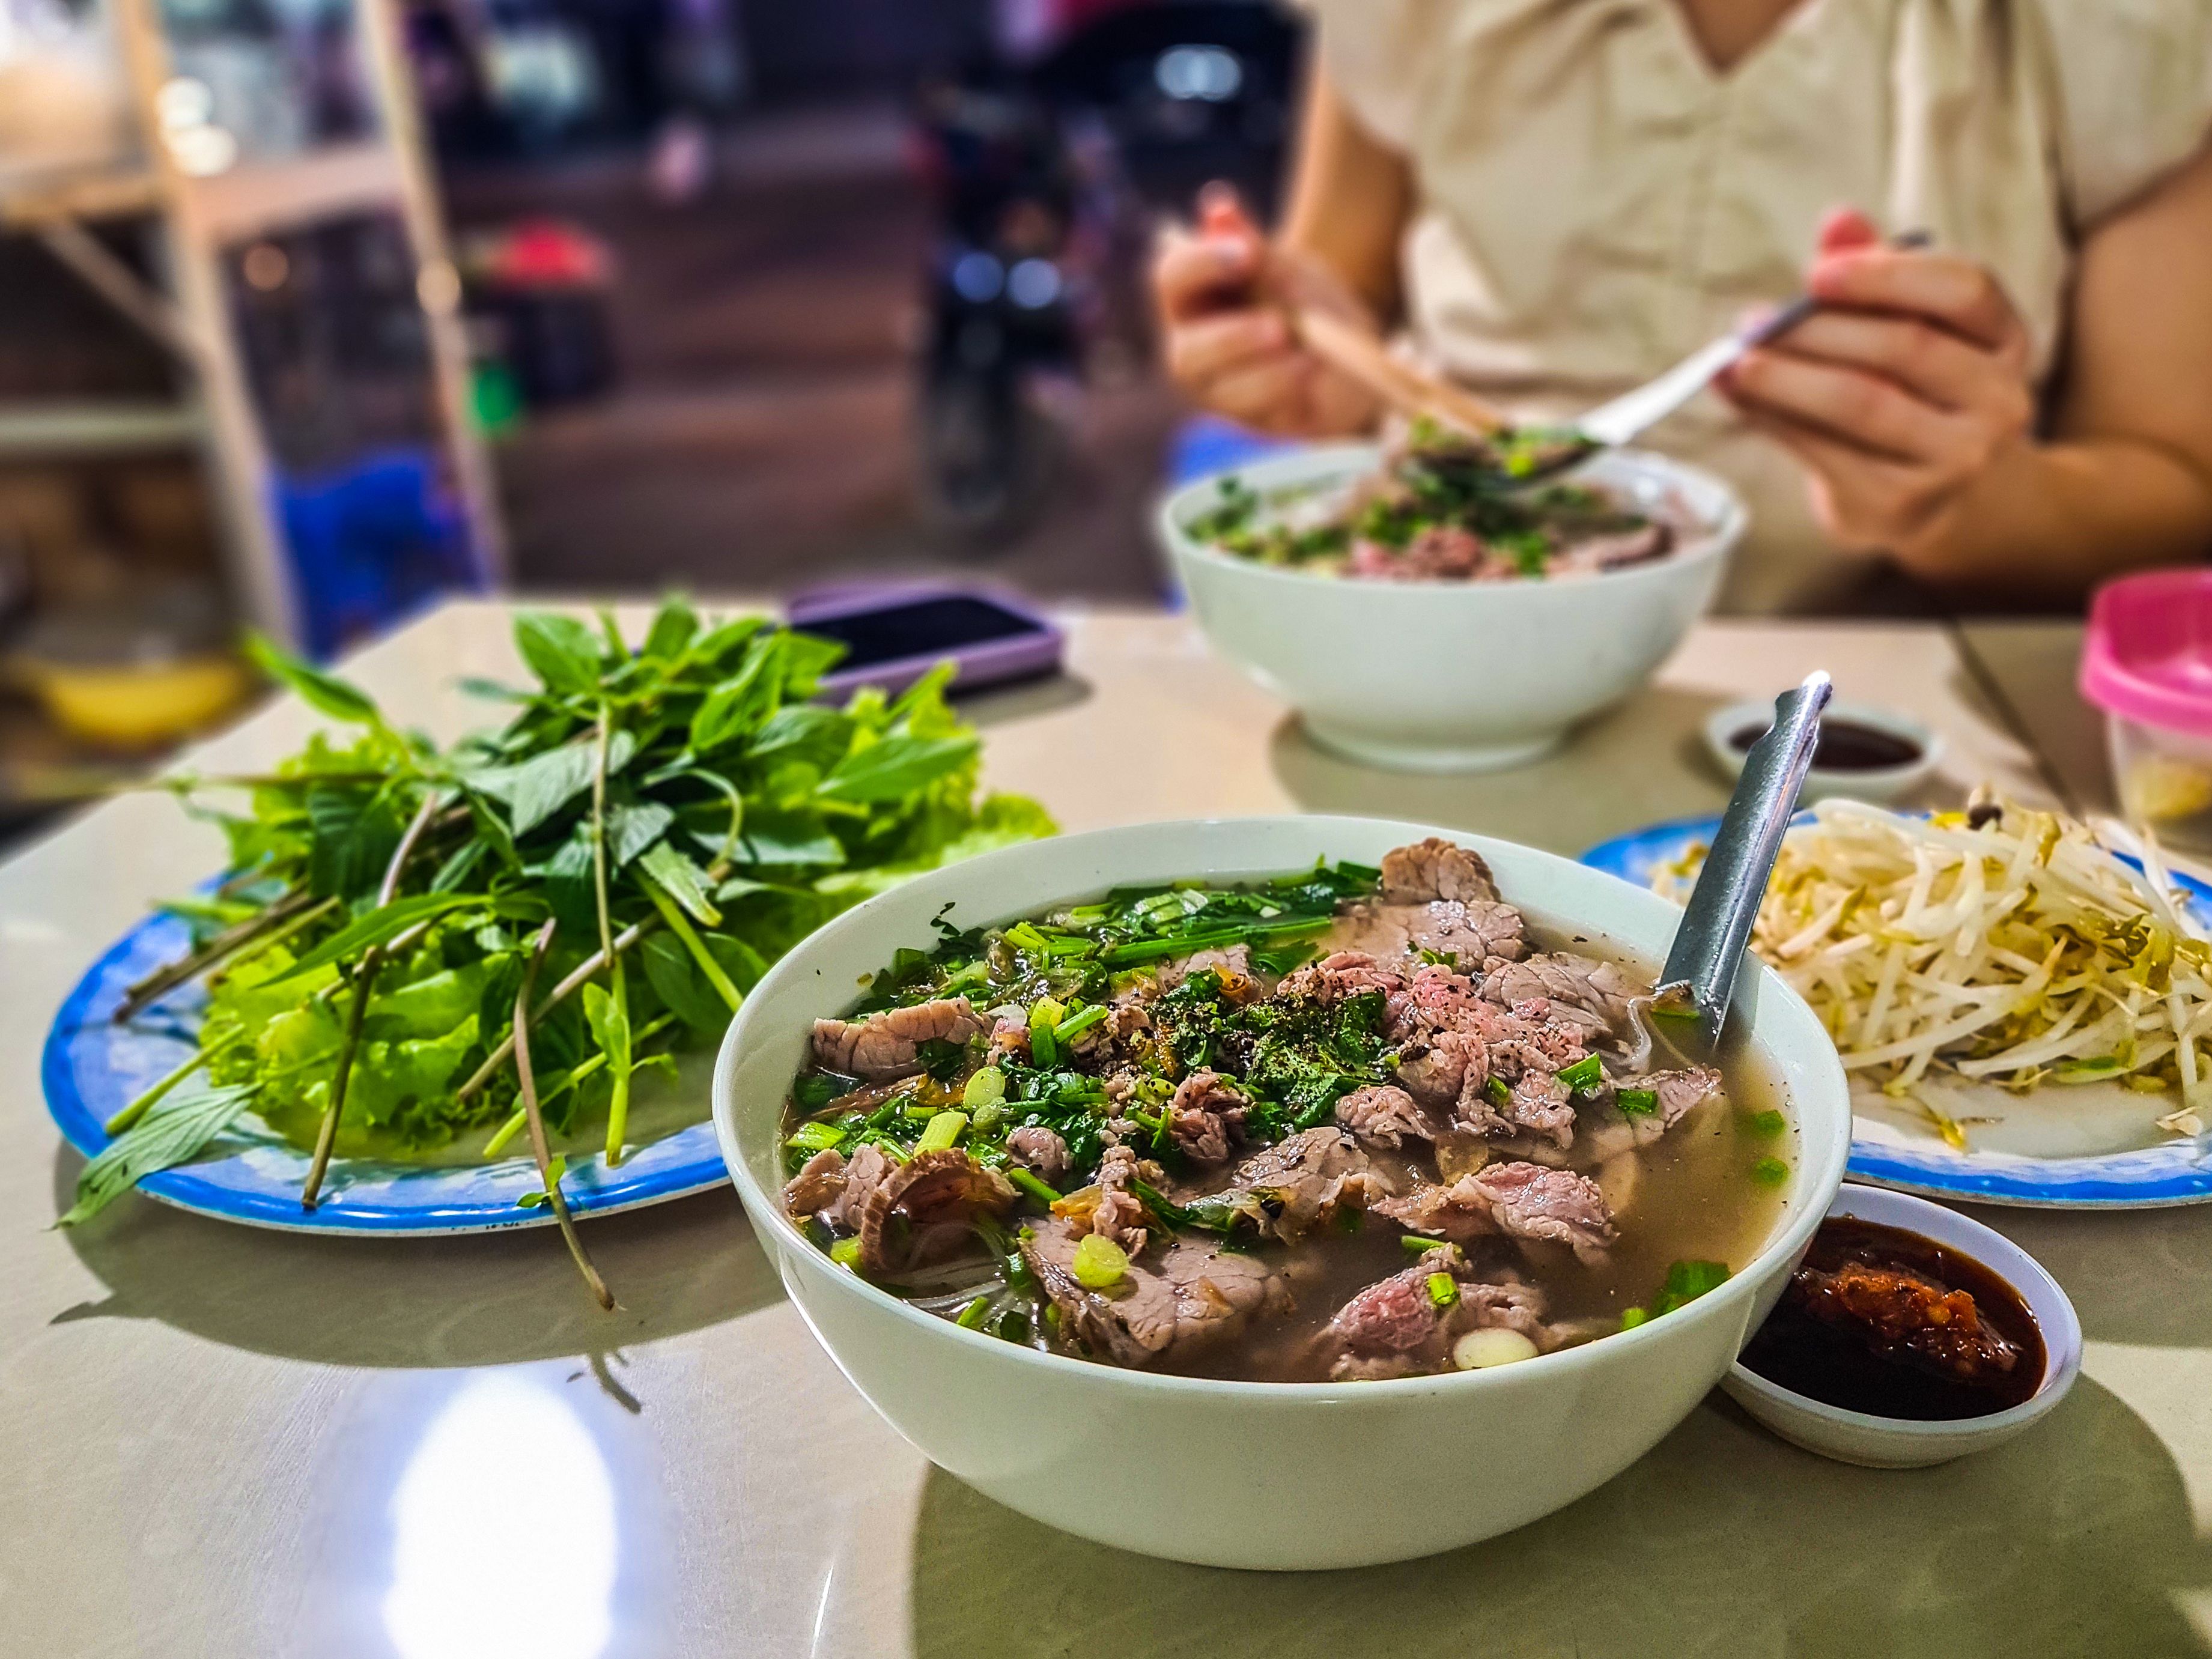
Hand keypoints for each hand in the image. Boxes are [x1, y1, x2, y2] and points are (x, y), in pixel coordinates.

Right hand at [1153, 183, 1382, 436]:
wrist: (1348, 346)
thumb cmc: (1301, 298)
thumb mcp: (1283, 265)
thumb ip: (1249, 243)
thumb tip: (1217, 208)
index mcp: (1191, 298)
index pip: (1171, 277)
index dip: (1202, 264)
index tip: (1248, 253)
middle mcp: (1191, 348)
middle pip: (1186, 353)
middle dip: (1233, 340)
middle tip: (1280, 327)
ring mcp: (1218, 392)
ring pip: (1221, 392)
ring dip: (1266, 375)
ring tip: (1308, 356)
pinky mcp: (1253, 421)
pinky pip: (1262, 416)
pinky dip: (1290, 395)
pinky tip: (1314, 379)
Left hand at [1717, 208, 2037, 568]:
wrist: (1938, 498)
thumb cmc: (1913, 394)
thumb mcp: (1907, 328)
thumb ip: (1877, 274)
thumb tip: (1838, 220)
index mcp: (2004, 340)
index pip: (1963, 289)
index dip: (1887, 274)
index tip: (1815, 272)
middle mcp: (1997, 399)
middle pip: (1904, 346)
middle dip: (1817, 328)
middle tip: (1753, 321)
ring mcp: (1958, 457)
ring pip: (1863, 403)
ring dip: (1787, 377)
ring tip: (1736, 361)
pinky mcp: (1904, 502)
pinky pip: (1828, 452)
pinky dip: (1774, 420)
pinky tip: (1738, 398)